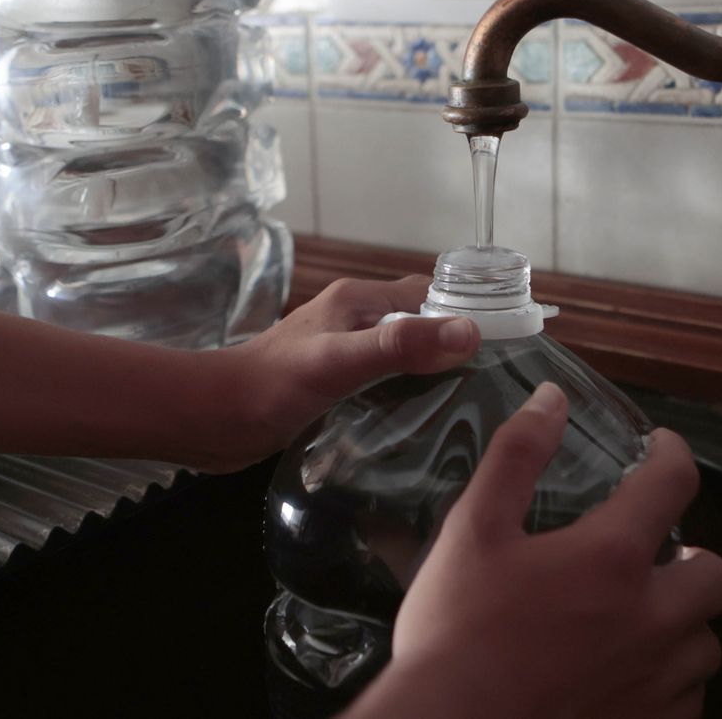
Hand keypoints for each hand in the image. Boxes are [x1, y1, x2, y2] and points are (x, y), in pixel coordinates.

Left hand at [207, 276, 479, 471]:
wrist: (212, 418)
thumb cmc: (270, 386)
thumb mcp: (341, 362)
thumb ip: (400, 345)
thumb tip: (468, 331)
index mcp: (359, 300)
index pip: (431, 295)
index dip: (469, 313)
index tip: (509, 344)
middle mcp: (354, 319)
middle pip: (421, 323)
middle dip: (456, 346)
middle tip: (495, 386)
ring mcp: (342, 351)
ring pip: (403, 354)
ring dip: (431, 373)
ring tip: (468, 409)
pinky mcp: (332, 383)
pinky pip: (384, 380)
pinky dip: (406, 394)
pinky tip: (421, 425)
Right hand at [348, 383, 721, 718]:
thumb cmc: (456, 630)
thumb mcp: (472, 529)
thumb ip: (516, 456)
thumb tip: (552, 399)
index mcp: (613, 558)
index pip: (675, 483)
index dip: (673, 454)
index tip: (660, 449)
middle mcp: (652, 619)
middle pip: (718, 575)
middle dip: (694, 558)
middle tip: (651, 555)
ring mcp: (656, 682)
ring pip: (706, 645)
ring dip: (682, 624)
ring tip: (636, 619)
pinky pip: (686, 700)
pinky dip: (666, 681)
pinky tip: (624, 674)